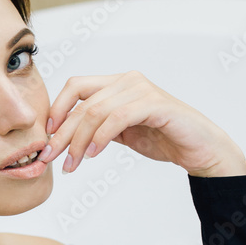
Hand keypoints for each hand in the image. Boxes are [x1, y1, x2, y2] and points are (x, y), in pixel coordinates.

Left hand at [39, 70, 245, 177]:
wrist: (199, 149)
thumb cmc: (162, 138)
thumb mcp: (121, 132)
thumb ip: (97, 127)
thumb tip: (63, 135)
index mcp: (117, 83)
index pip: (75, 86)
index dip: (57, 109)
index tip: (46, 137)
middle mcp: (127, 80)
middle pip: (81, 102)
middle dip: (61, 133)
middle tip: (49, 157)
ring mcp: (141, 89)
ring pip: (95, 111)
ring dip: (78, 141)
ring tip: (72, 164)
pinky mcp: (155, 104)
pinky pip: (117, 118)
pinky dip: (100, 137)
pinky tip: (92, 154)